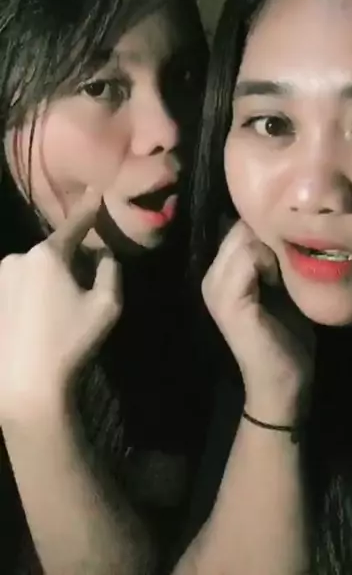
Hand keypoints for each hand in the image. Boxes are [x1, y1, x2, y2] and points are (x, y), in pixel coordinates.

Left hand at [0, 189, 120, 423]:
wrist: (26, 386)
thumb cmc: (71, 342)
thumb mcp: (106, 305)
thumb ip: (109, 271)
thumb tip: (102, 255)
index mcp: (47, 255)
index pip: (74, 225)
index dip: (88, 208)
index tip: (96, 190)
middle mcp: (17, 258)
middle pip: (52, 252)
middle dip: (67, 263)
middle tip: (81, 293)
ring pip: (32, 271)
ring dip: (46, 281)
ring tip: (56, 315)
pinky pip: (17, 288)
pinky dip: (30, 298)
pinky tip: (37, 324)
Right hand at [202, 221, 314, 423]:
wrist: (283, 385)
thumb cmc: (288, 337)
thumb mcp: (281, 287)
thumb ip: (274, 258)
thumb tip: (287, 224)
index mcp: (220, 272)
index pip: (240, 224)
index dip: (268, 226)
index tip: (292, 241)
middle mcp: (211, 276)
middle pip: (241, 226)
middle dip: (271, 234)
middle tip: (291, 259)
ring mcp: (215, 288)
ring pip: (245, 237)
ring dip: (272, 248)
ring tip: (286, 273)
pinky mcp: (229, 299)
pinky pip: (249, 257)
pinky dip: (270, 262)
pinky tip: (281, 283)